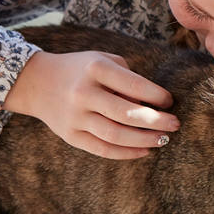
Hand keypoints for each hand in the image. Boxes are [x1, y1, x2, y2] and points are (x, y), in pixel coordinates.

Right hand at [4, 49, 180, 159]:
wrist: (37, 82)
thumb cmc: (80, 70)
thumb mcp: (101, 60)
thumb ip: (127, 76)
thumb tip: (155, 102)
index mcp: (95, 69)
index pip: (134, 85)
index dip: (157, 96)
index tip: (170, 101)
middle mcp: (83, 93)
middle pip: (127, 113)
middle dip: (157, 121)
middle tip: (176, 124)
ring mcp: (75, 117)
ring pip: (116, 135)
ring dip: (145, 140)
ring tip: (164, 139)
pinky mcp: (70, 136)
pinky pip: (102, 149)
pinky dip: (126, 153)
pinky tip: (145, 151)